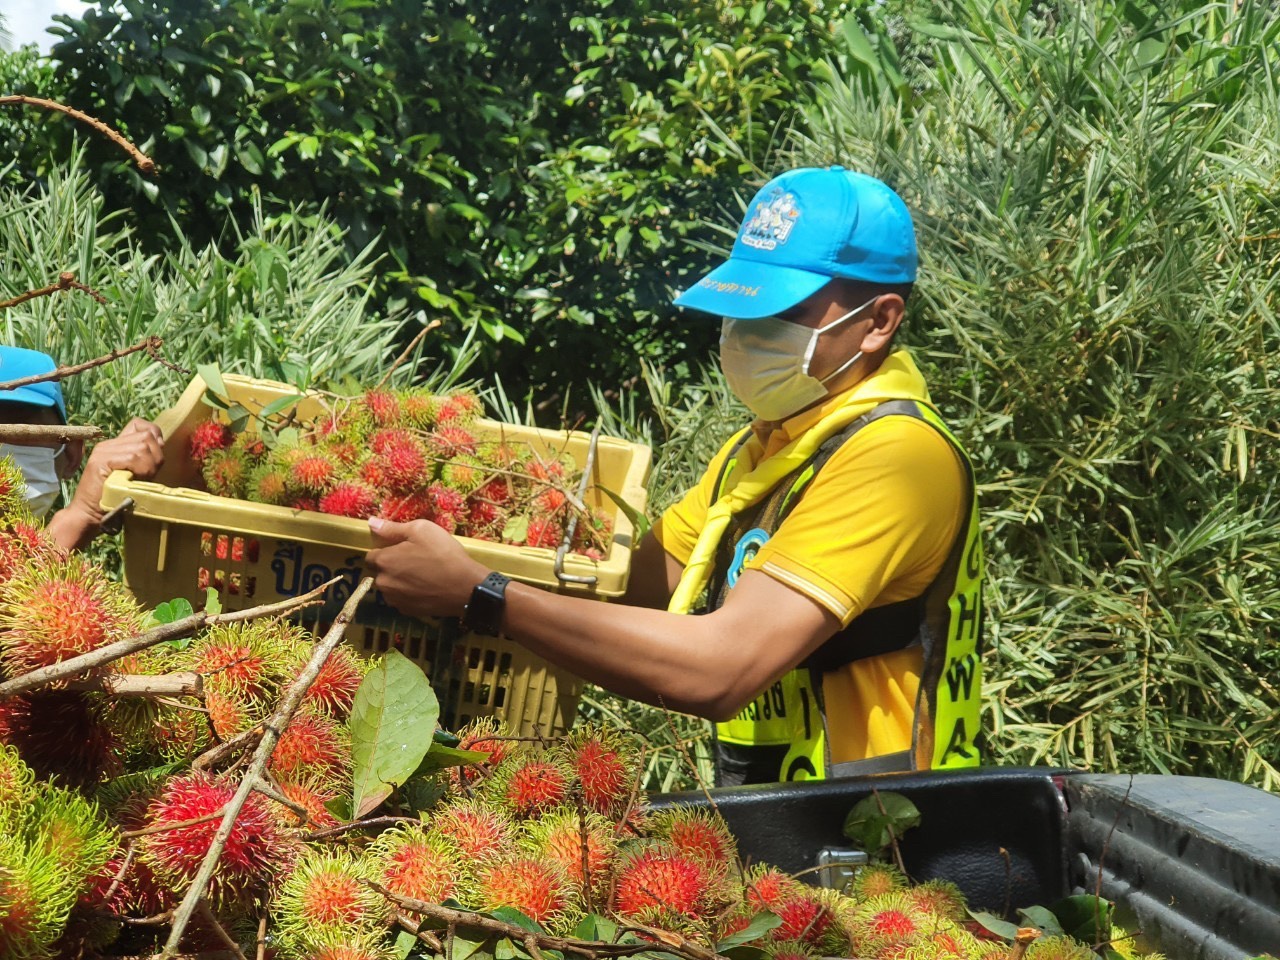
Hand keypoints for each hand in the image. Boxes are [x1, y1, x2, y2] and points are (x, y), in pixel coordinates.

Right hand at [49, 418, 164, 549]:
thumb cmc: (115, 498)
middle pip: (146, 436)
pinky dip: (140, 470)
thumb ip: (145, 459)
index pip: (139, 424)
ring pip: (141, 447)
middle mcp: (108, 444)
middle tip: (149, 474)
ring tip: (141, 478)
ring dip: (149, 465)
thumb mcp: (136, 474)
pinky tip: (134, 479)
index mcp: (115, 444)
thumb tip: (161, 443)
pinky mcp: (100, 461)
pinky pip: (131, 458)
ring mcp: (103, 451)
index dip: (154, 435)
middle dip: (156, 456)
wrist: (90, 514)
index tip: (155, 456)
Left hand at [364, 517, 488, 620]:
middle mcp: (383, 583)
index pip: (371, 556)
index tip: (402, 549)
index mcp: (383, 561)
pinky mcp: (407, 612)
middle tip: (415, 560)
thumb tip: (371, 523)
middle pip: (380, 573)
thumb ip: (392, 528)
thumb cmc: (443, 554)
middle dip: (392, 567)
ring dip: (399, 582)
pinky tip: (425, 588)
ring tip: (422, 576)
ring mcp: (395, 600)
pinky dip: (409, 594)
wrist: (465, 586)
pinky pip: (402, 600)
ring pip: (391, 588)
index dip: (385, 550)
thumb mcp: (421, 530)